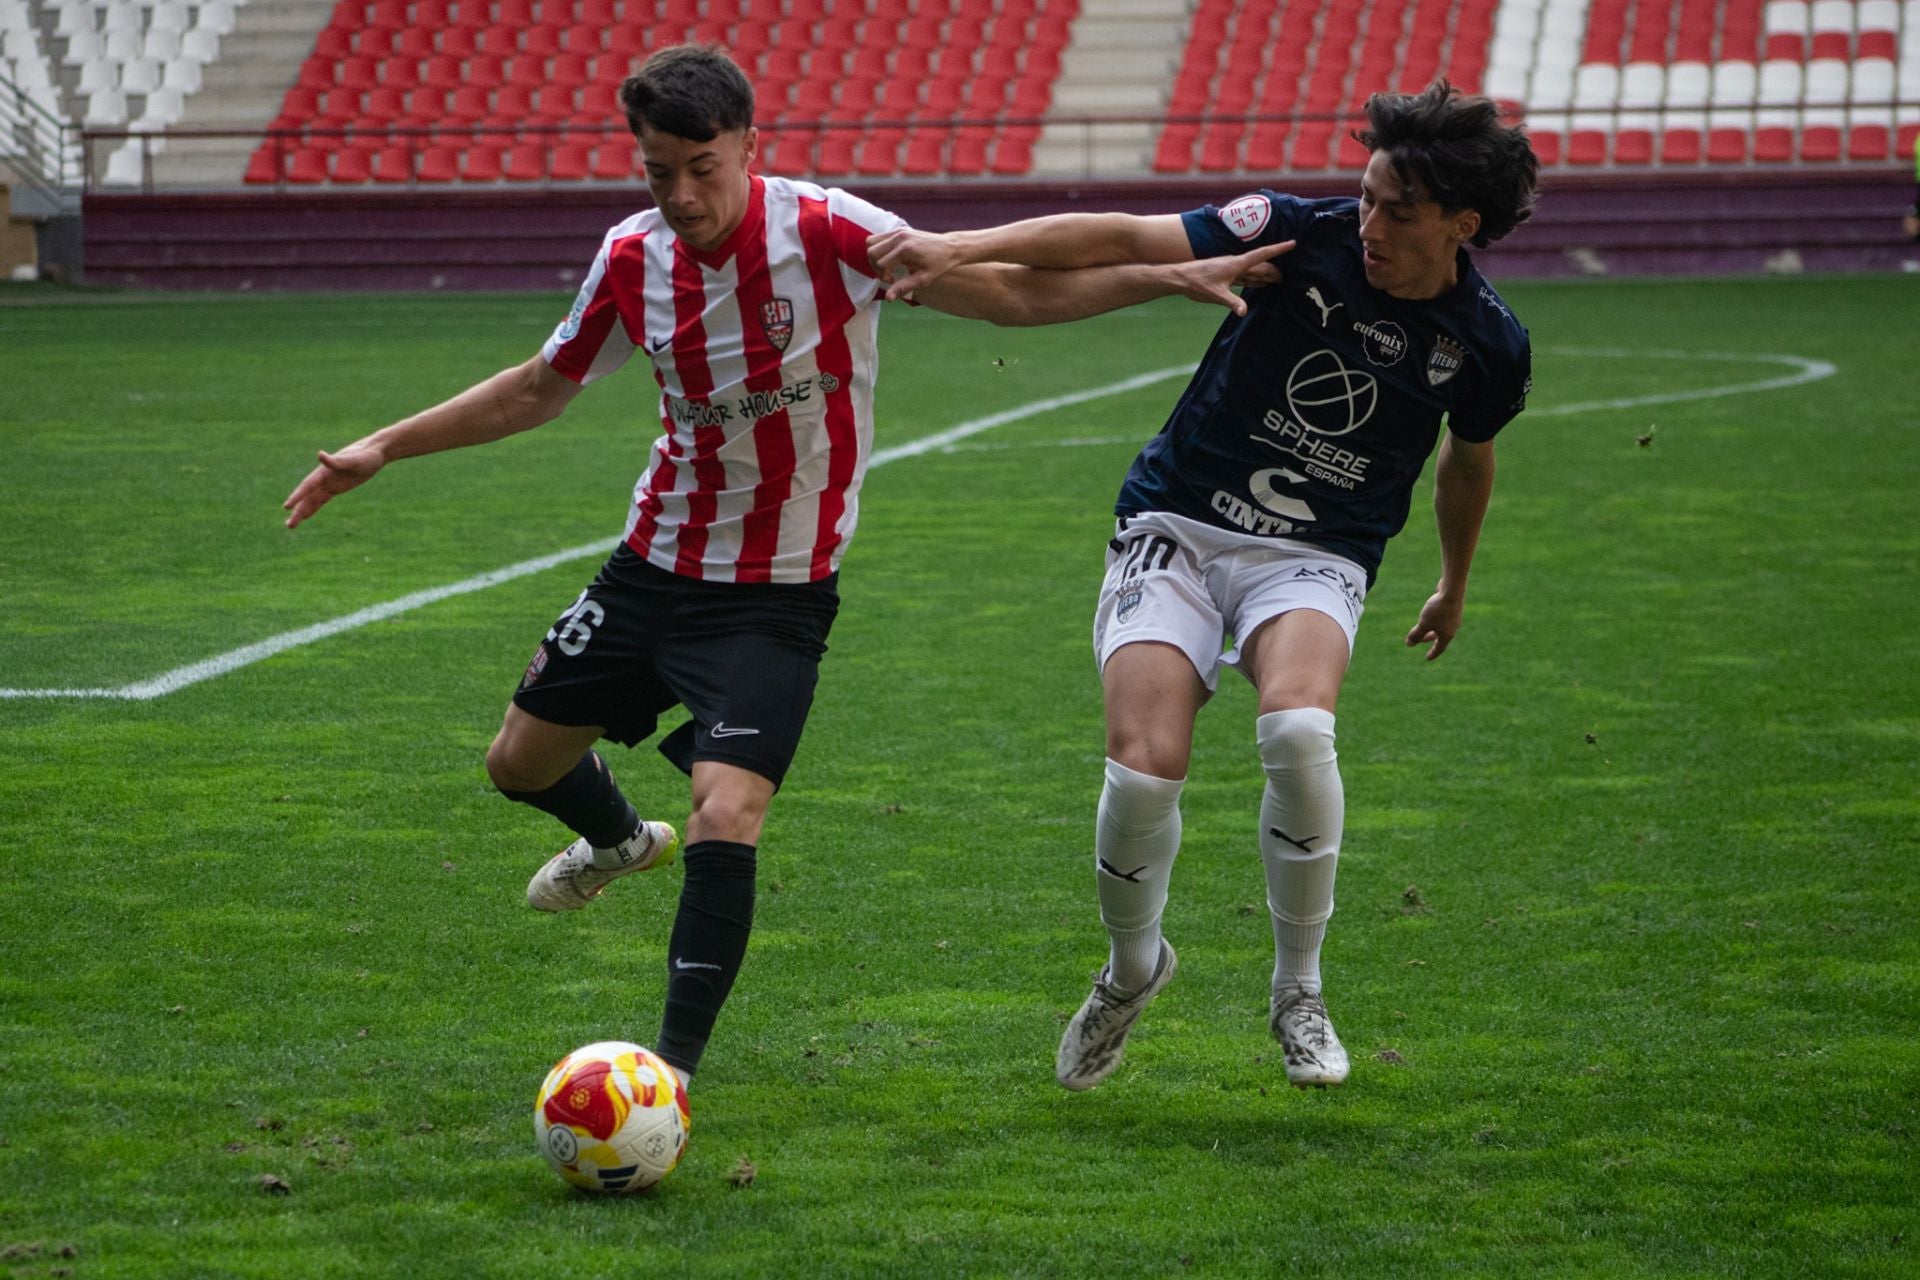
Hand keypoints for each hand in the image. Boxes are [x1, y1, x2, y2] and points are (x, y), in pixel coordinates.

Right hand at [282, 441, 384, 528]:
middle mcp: (323, 478)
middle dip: (297, 510)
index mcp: (324, 471)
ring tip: (291, 525)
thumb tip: (319, 454)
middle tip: (289, 525)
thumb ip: (336, 461)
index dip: (297, 496)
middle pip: (307, 497)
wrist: (375, 453)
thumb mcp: (353, 460)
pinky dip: (313, 508)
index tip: (287, 507)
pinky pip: (321, 500)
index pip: (307, 486)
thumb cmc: (365, 455)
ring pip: (312, 500)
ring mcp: (329, 483)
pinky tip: (305, 516)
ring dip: (302, 512)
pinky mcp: (336, 488)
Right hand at [869, 227, 966, 301]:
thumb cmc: (938, 265)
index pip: (880, 263)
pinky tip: (891, 258)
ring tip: (887, 265)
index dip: (883, 276)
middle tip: (889, 274)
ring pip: (871, 242)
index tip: (893, 281)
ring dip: (875, 256)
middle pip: (871, 251)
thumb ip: (903, 287)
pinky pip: (879, 237)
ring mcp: (898, 231)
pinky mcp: (899, 229)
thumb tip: (887, 299)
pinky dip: (879, 248)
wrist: (950, 247)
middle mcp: (899, 237)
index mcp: (905, 249)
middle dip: (875, 266)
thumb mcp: (922, 279)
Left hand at [1166, 240, 1293, 314]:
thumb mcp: (1215, 294)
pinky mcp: (1226, 276)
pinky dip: (1256, 280)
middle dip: (1276, 268)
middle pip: (1261, 265)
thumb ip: (1231, 302)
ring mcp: (1231, 270)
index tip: (1292, 243)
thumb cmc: (1196, 283)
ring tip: (1281, 278)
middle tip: (1292, 274)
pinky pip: (1246, 277)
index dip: (1278, 249)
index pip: (1262, 255)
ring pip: (1254, 270)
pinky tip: (1261, 283)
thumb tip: (1244, 312)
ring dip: (1267, 274)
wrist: (1180, 278)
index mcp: (1236, 264)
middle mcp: (1236, 264)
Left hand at [1404, 587, 1464, 660]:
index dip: (1432, 653)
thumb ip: (1416, 635)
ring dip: (1432, 628)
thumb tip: (1408, 645)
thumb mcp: (1423, 624)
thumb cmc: (1438, 610)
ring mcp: (1454, 617)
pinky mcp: (1453, 608)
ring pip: (1442, 626)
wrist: (1452, 590)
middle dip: (1429, 639)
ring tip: (1423, 626)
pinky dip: (1436, 619)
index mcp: (1447, 635)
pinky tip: (1432, 613)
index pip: (1439, 648)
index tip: (1427, 658)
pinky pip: (1443, 617)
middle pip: (1440, 637)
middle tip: (1419, 640)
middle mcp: (1453, 628)